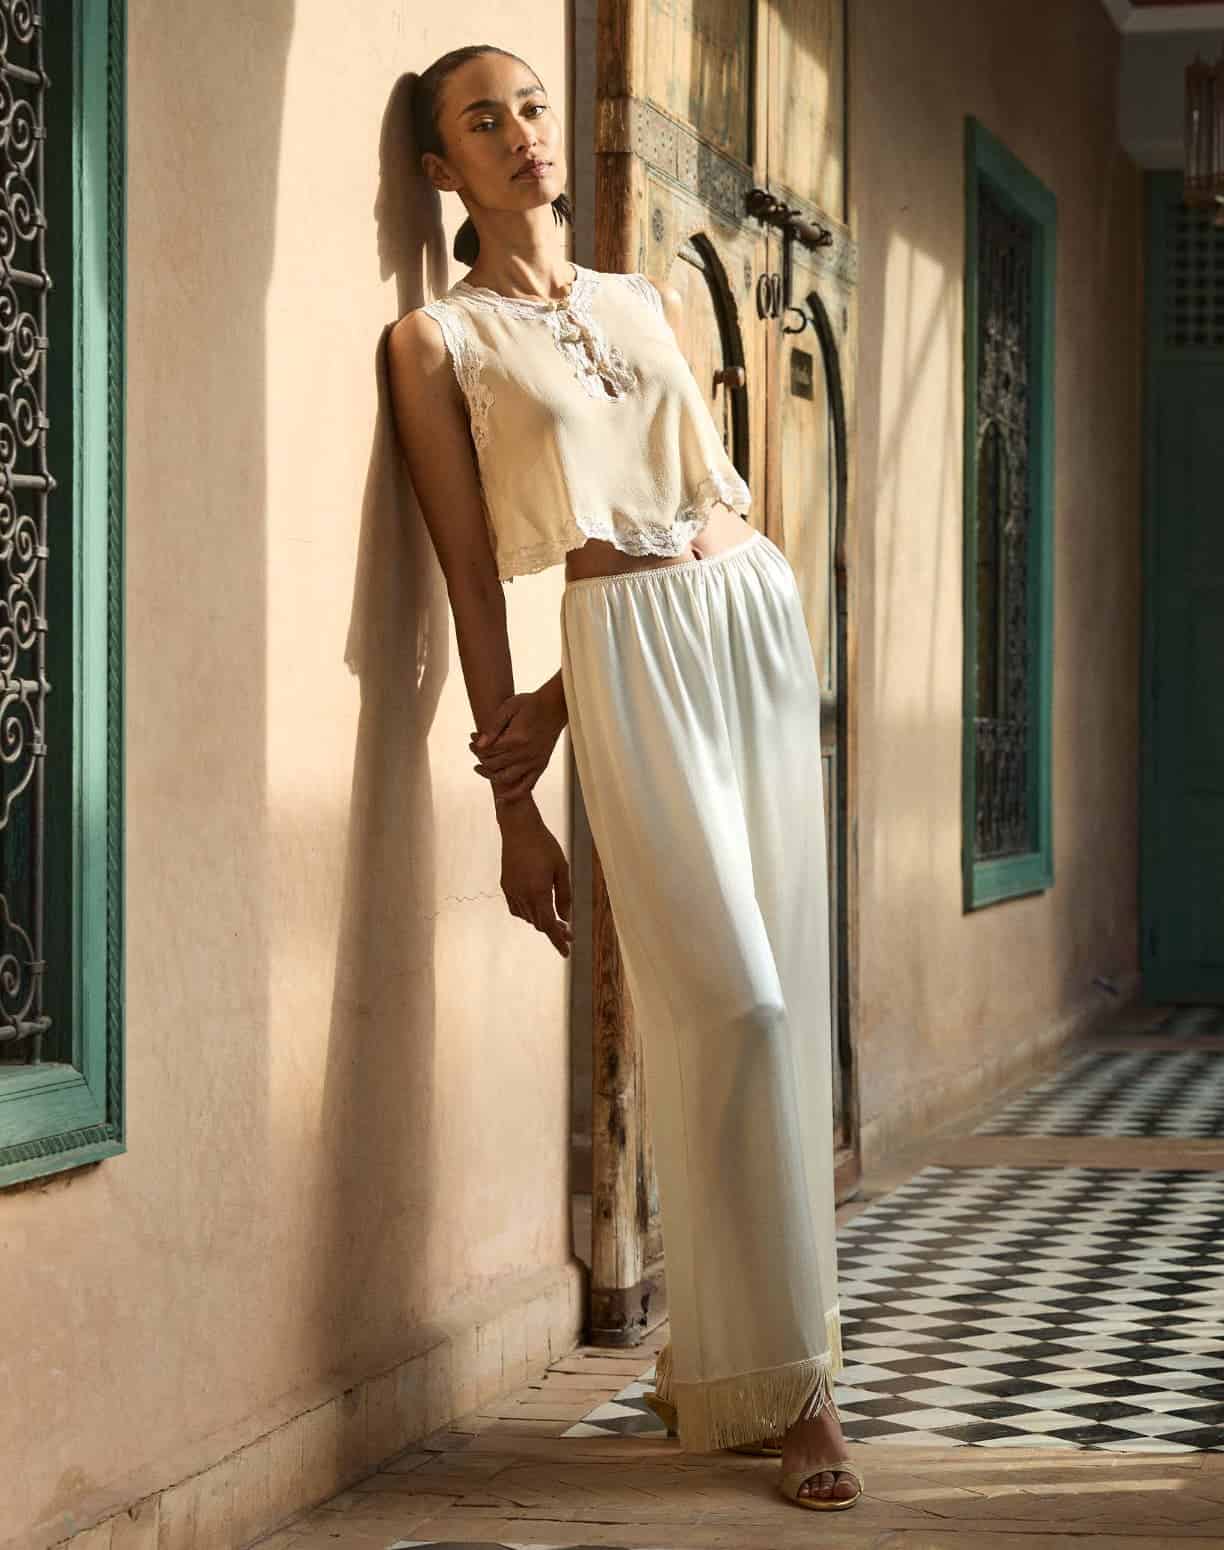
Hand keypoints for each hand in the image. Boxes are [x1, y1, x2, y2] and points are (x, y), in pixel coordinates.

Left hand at [471, 681, 565, 803]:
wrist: (554, 707)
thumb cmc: (530, 704)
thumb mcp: (508, 707)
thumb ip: (493, 726)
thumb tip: (479, 744)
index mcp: (517, 739)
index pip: (489, 751)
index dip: (476, 747)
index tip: (471, 739)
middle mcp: (526, 754)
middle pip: (495, 765)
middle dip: (480, 759)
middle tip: (474, 751)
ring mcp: (535, 762)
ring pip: (507, 778)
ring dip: (490, 777)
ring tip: (480, 769)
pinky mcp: (541, 765)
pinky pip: (528, 786)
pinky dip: (514, 794)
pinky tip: (502, 797)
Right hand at [498, 802, 572, 957]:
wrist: (519, 828)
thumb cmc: (544, 845)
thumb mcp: (562, 869)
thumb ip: (564, 895)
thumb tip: (566, 917)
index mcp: (538, 893)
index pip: (548, 925)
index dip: (558, 941)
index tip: (566, 953)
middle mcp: (522, 895)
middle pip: (539, 923)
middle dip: (554, 930)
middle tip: (568, 932)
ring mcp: (511, 891)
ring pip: (528, 916)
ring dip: (541, 921)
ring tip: (555, 920)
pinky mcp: (505, 885)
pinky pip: (517, 908)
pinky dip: (528, 913)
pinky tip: (536, 908)